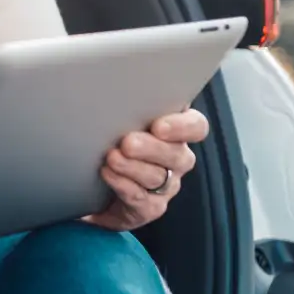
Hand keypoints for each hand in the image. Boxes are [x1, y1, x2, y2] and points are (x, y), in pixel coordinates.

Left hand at [85, 108, 206, 231]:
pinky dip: (123, 185)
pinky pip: (142, 198)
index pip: (196, 127)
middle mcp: (177, 158)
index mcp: (177, 130)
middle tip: (127, 142)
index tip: (158, 126)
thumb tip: (115, 86)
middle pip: (177, 154)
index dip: (182, 127)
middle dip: (151, 148)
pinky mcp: (151, 207)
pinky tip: (107, 174)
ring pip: (158, 177)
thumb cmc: (114, 139)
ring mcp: (167, 185)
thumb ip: (130, 106)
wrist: (97, 184)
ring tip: (112, 157)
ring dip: (133, 167)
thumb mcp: (122, 118)